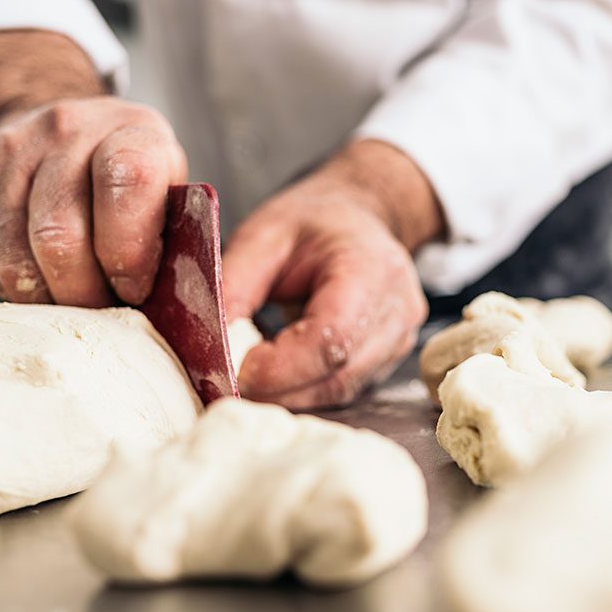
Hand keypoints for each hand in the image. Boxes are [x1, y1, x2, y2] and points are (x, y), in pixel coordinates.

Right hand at [0, 30, 186, 305]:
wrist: (58, 124)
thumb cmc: (126, 176)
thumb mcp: (168, 191)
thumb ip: (172, 241)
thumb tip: (172, 312)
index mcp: (131, 132)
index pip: (127, 182)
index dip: (129, 251)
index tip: (134, 288)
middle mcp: (66, 131)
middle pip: (59, 234)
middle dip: (83, 294)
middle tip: (101, 310)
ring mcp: (11, 153)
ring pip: (14, 255)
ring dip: (46, 298)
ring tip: (72, 304)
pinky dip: (12, 286)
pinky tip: (40, 281)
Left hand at [223, 140, 444, 408]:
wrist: (356, 217)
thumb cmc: (312, 222)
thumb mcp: (261, 237)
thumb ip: (234, 289)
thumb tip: (211, 349)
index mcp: (373, 269)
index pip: (332, 338)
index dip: (280, 366)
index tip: (234, 369)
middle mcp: (398, 310)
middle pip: (338, 375)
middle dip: (277, 388)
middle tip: (228, 381)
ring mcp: (400, 339)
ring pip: (340, 391)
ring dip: (288, 394)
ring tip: (248, 376)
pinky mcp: (389, 359)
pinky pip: (343, 389)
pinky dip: (304, 389)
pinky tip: (277, 373)